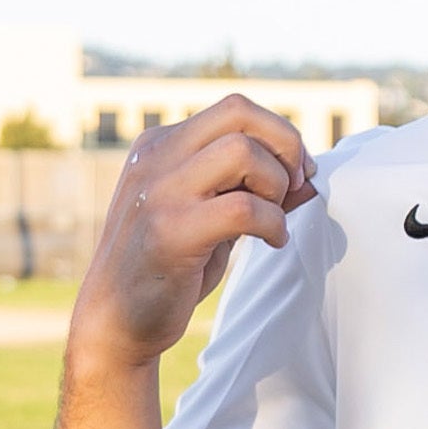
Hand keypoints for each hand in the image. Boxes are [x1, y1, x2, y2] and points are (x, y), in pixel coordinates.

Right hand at [69, 95, 317, 371]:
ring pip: (242, 153)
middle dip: (285, 147)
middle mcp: (157, 157)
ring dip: (275, 186)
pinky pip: (243, 208)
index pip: (235, 109)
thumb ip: (252, 192)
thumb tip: (311, 178)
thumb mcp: (211, 217)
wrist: (116, 318)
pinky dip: (272, 223)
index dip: (280, 134)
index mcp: (161, 145)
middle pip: (239, 113)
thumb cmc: (169, 267)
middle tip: (294, 188)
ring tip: (273, 219)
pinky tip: (271, 242)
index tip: (298, 173)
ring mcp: (160, 191)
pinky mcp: (171, 231)